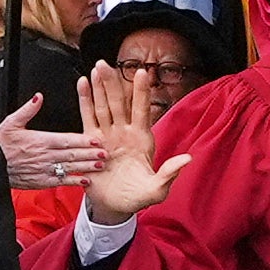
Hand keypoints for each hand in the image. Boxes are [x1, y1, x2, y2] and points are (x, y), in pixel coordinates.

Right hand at [0, 94, 104, 189]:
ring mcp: (44, 170)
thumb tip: (39, 97)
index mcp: (39, 140)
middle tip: (106, 152)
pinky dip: (74, 182)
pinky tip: (86, 182)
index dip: (82, 140)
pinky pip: (61, 182)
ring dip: (86, 167)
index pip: (66, 140)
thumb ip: (27, 110)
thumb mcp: (10, 122)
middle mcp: (44, 156)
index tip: (96, 140)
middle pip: (72, 154)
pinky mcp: (41, 182)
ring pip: (70, 168)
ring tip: (101, 165)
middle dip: (90, 153)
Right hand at [76, 62, 191, 225]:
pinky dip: (85, 100)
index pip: (142, 110)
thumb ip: (170, 173)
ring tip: (97, 66)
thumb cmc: (138, 197)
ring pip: (103, 105)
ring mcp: (107, 135)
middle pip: (119, 102)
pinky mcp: (90, 141)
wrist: (114, 207)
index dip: (141, 91)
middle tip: (107, 62)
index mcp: (142, 139)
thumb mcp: (157, 189)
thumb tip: (187, 159)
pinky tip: (82, 83)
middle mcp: (124, 132)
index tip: (143, 71)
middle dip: (114, 82)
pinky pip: (87, 116)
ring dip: (99, 86)